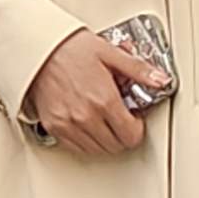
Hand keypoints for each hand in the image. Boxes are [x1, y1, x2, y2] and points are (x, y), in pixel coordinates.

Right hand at [24, 27, 159, 156]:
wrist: (37, 48)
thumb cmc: (70, 47)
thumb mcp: (109, 52)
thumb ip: (138, 70)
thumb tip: (161, 80)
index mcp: (103, 99)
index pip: (130, 135)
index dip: (137, 128)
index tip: (134, 118)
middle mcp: (86, 116)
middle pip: (116, 146)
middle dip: (124, 134)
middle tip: (121, 119)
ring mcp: (68, 124)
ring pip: (97, 150)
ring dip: (106, 140)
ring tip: (104, 120)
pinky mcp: (54, 127)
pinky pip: (76, 148)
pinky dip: (87, 141)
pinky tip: (88, 124)